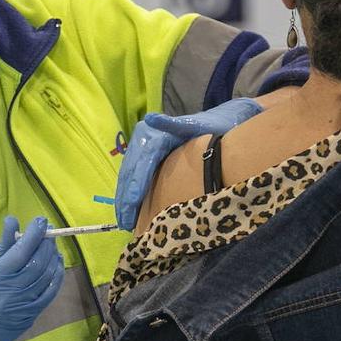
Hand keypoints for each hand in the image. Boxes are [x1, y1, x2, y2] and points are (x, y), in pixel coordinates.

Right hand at [0, 216, 64, 340]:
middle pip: (38, 262)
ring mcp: (23, 306)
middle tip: (46, 232)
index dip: (34, 233)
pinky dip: (55, 277)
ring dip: (53, 258)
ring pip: (47, 277)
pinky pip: (49, 293)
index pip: (21, 251)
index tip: (40, 220)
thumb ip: (0, 248)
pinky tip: (55, 265)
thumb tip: (14, 222)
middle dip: (46, 244)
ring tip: (51, 246)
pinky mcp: (31, 316)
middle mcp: (11, 292)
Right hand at [114, 97, 263, 229]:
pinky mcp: (145, 154)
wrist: (216, 122)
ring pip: (128, 174)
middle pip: (131, 170)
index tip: (133, 202)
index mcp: (155, 133)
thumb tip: (151, 118)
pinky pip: (132, 174)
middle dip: (126, 197)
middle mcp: (144, 137)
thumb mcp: (196, 127)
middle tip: (124, 221)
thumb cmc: (211, 129)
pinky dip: (128, 192)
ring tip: (124, 221)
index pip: (142, 161)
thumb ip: (175, 125)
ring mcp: (143, 145)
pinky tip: (128, 208)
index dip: (136, 183)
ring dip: (124, 198)